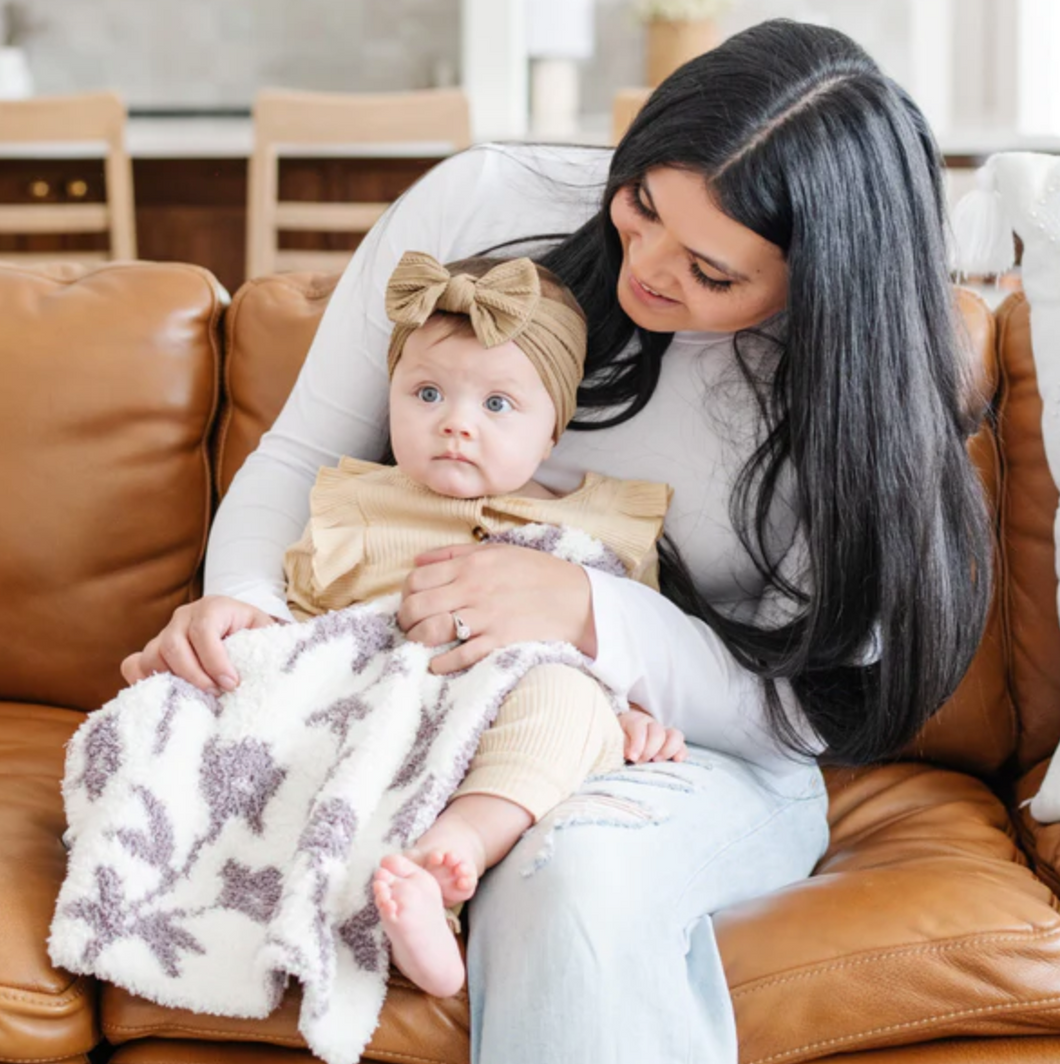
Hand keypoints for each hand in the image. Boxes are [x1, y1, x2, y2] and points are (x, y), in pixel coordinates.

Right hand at [120, 595, 278, 692]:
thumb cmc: (252, 632)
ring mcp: (163, 633)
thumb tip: (276, 666)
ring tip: (198, 697)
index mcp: (213, 607)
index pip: (204, 631)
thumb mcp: (264, 631)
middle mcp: (183, 617)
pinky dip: (143, 681)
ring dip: (173, 681)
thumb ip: (268, 642)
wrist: (236, 626)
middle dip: (195, 675)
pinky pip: (133, 665)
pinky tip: (167, 694)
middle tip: (216, 694)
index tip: (232, 683)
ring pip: (152, 657)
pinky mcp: (151, 651)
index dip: (215, 660)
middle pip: (174, 646)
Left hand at [398, 542, 595, 673]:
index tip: (410, 602)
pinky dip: (443, 663)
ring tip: (421, 644)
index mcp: (470, 565)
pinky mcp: (499, 641)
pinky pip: (460, 655)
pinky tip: (439, 664)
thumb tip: (418, 560)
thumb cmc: (537, 573)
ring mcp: (485, 616)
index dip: (404, 594)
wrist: (577, 599)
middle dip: (405, 619)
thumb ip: (454, 554)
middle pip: (416, 606)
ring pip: (431, 630)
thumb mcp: (496, 552)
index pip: (416, 579)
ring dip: (418, 640)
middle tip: (410, 626)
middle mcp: (472, 589)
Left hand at [619, 707, 687, 763]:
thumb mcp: (613, 739)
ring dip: (667, 750)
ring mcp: (663, 733)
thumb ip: (620, 744)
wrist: (622, 738)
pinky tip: (676, 761)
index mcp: (633, 720)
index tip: (632, 757)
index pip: (639, 727)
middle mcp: (650, 724)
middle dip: (650, 749)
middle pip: (657, 731)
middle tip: (641, 761)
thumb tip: (629, 752)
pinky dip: (681, 753)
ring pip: (675, 735)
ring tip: (656, 761)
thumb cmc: (616, 740)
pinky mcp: (672, 745)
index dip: (637, 742)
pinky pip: (682, 746)